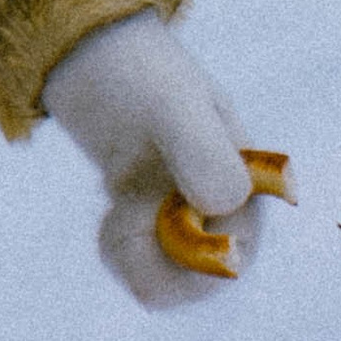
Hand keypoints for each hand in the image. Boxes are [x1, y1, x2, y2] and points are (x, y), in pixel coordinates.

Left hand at [41, 10, 283, 309]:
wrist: (92, 57)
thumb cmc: (139, 73)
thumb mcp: (170, 103)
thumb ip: (200, 149)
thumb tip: (222, 208)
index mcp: (249, 184)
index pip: (234, 257)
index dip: (189, 262)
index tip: (144, 223)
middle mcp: (228, 209)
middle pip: (199, 282)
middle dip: (152, 256)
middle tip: (118, 217)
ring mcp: (191, 219)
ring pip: (168, 282)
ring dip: (132, 254)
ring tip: (115, 212)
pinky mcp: (157, 226)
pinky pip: (144, 270)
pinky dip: (121, 252)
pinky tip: (111, 218)